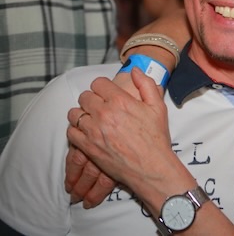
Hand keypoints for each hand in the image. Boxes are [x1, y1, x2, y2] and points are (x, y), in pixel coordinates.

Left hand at [66, 70, 168, 206]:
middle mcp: (104, 113)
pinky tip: (87, 133)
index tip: (107, 93)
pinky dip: (76, 130)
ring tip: (92, 120)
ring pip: (74, 114)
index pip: (98, 83)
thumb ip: (146, 84)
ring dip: (82, 114)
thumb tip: (135, 70)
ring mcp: (93, 130)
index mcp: (121, 100)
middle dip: (92, 99)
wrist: (151, 167)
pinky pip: (71, 132)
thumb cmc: (156, 138)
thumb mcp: (158, 107)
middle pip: (84, 96)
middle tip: (100, 107)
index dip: (102, 87)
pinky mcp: (87, 146)